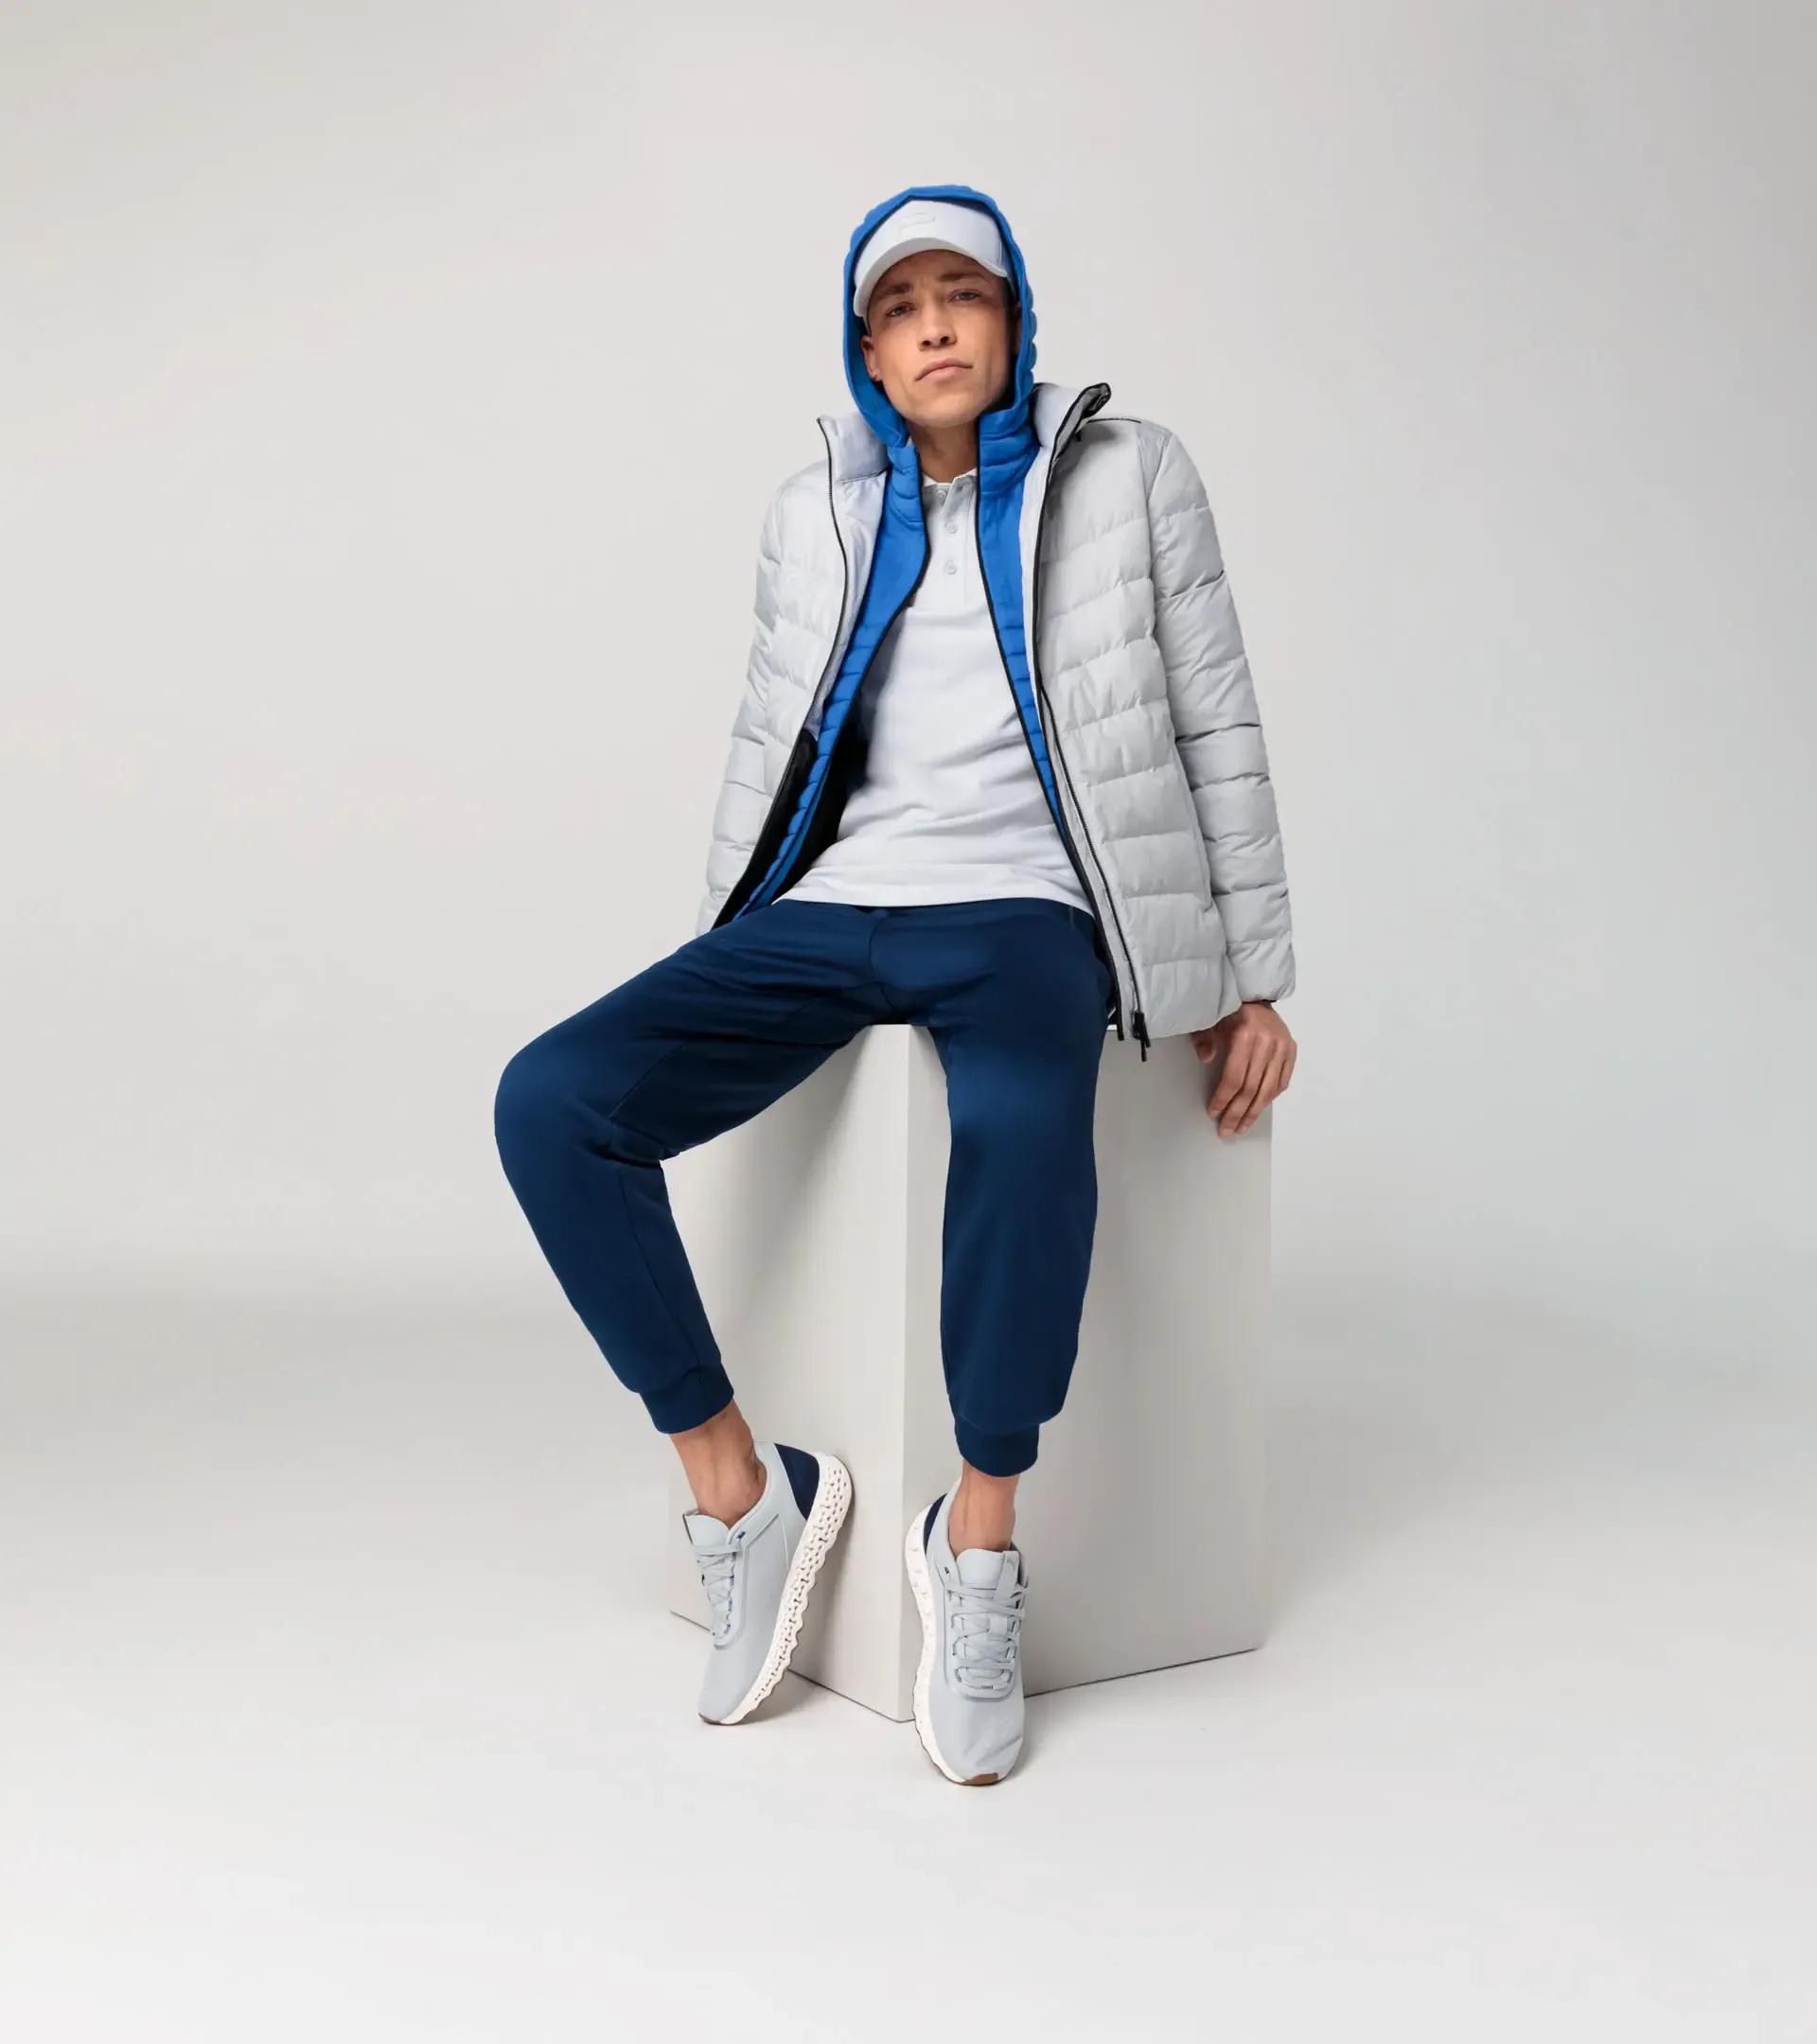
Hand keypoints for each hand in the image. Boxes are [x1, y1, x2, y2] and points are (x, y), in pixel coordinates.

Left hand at [1191, 1002, 1295, 1138]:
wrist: (1257, 996)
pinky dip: (1269, 1098)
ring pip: (1268, 1090)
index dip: (1224, 1098)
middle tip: (1226, 1130)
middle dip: (1237, 1113)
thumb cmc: (1230, 1011)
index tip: (1214, 1112)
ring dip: (1254, 1112)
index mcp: (1246, 1035)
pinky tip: (1258, 1109)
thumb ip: (1204, 1038)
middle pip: (1251, 1088)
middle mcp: (1268, 1043)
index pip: (1234, 1077)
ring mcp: (1282, 1048)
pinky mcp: (1291, 1051)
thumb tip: (1205, 1058)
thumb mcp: (1211, 1019)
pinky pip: (1281, 1082)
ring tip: (1242, 1127)